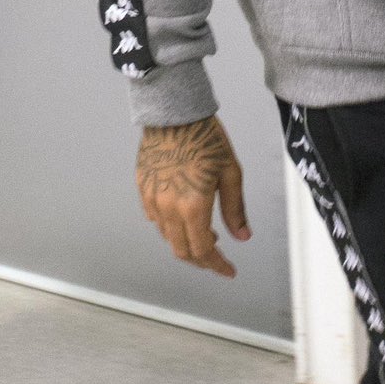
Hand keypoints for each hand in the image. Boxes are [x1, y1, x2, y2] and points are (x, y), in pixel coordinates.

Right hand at [137, 115, 249, 277]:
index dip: (217, 266)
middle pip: (182, 250)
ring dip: (186, 242)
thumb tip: (242, 236)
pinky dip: (170, 226)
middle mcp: (169, 208)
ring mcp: (152, 199)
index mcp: (193, 207)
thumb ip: (235, 209)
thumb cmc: (206, 138)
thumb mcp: (230, 173)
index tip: (228, 271)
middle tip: (217, 258)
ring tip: (205, 233)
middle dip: (201, 260)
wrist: (174, 112)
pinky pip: (154, 218)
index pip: (204, 250)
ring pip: (167, 236)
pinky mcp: (142, 188)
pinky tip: (183, 216)